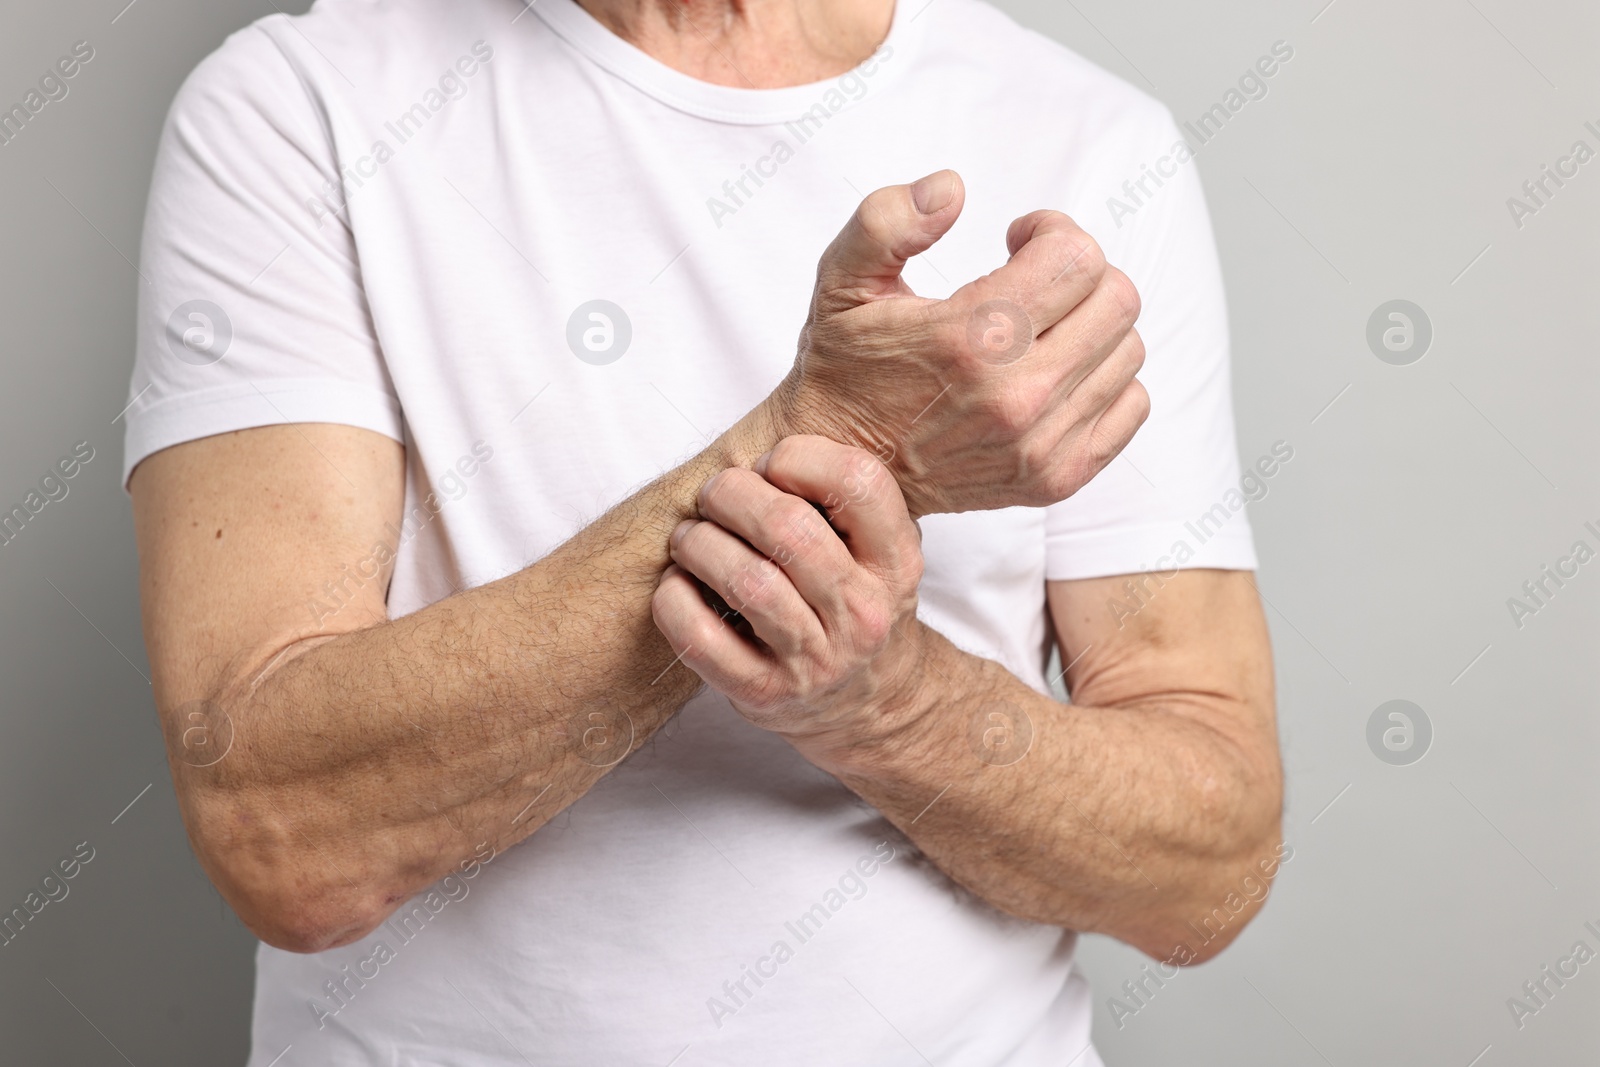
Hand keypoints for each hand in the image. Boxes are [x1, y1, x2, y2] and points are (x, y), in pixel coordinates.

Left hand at [650, 436, 924, 746]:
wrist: (870, 706)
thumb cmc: (855, 606)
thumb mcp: (878, 551)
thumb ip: (841, 499)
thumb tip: (763, 441)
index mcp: (896, 563)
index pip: (858, 482)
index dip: (800, 455)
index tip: (773, 465)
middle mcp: (863, 614)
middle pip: (788, 528)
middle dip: (733, 495)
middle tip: (714, 495)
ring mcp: (816, 661)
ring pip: (745, 580)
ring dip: (698, 543)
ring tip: (688, 537)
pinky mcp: (765, 694)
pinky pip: (702, 639)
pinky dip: (674, 601)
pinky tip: (676, 585)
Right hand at [764, 169, 1148, 516]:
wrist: (843, 469)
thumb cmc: (846, 369)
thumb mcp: (840, 282)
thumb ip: (886, 221)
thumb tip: (951, 189)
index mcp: (969, 338)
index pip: (1077, 257)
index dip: (1051, 231)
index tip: (1018, 240)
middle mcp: (1014, 396)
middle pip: (1116, 299)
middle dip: (1079, 273)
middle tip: (1034, 280)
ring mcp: (1041, 443)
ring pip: (1128, 349)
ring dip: (1091, 325)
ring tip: (1041, 329)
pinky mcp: (1058, 477)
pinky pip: (1132, 405)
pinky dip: (1105, 379)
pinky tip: (1056, 372)